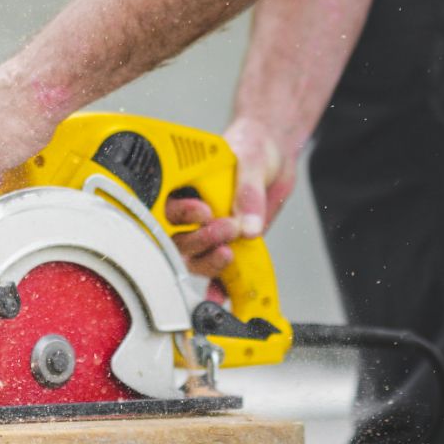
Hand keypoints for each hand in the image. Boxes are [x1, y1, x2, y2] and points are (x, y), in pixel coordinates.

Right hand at [164, 116, 296, 278]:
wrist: (275, 158)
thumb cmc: (254, 146)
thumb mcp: (252, 159)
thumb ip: (249, 191)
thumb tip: (248, 226)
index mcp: (184, 185)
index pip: (167, 206)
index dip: (180, 214)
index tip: (204, 211)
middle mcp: (190, 213)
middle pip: (177, 238)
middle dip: (199, 240)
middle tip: (227, 228)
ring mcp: (206, 231)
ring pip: (193, 258)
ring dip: (207, 260)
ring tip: (228, 253)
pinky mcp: (225, 245)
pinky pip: (216, 272)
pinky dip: (217, 288)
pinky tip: (220, 297)